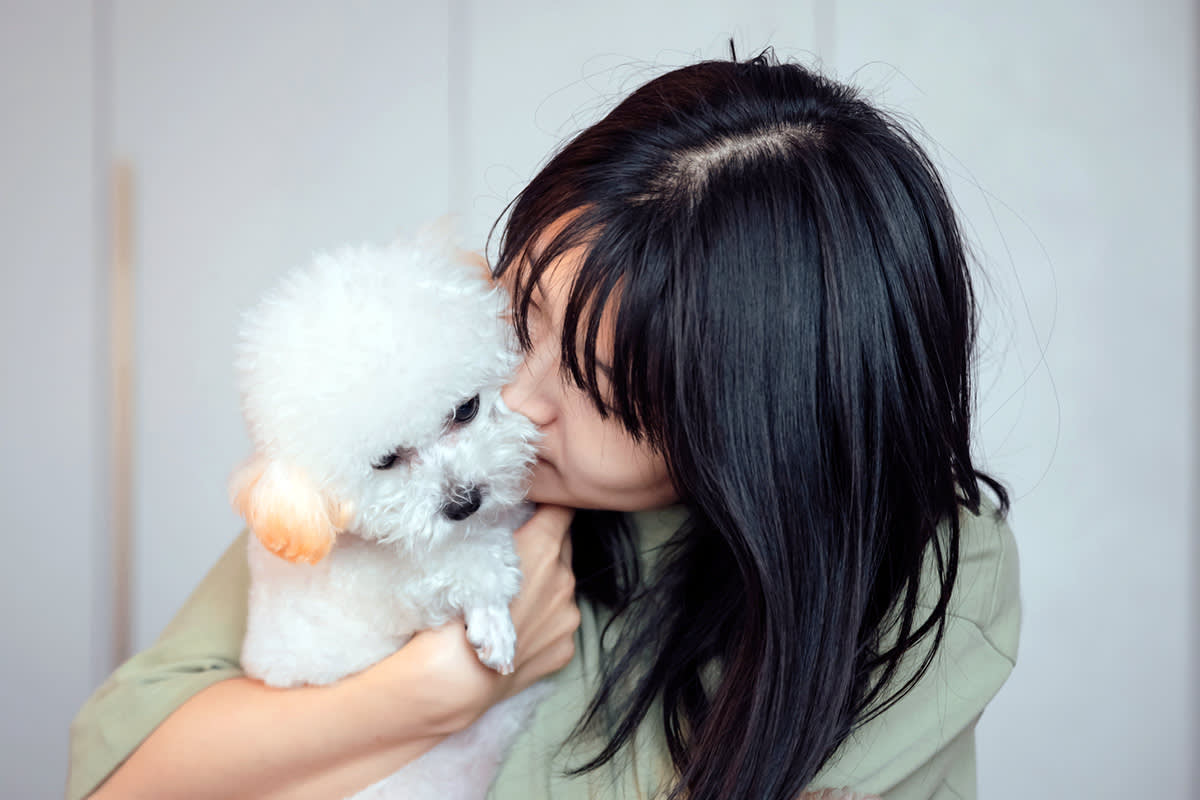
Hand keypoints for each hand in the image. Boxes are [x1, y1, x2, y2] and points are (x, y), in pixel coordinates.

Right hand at [368, 505, 578, 732]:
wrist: (456, 676)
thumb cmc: (454, 610)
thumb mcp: (473, 554)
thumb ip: (504, 531)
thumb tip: (513, 515)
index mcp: (544, 548)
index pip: (562, 509)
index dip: (549, 507)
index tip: (536, 509)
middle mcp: (565, 579)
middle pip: (564, 547)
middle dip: (545, 546)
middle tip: (516, 556)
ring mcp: (569, 616)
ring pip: (561, 588)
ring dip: (545, 587)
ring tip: (512, 602)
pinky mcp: (566, 647)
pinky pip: (558, 624)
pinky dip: (543, 622)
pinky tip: (517, 630)